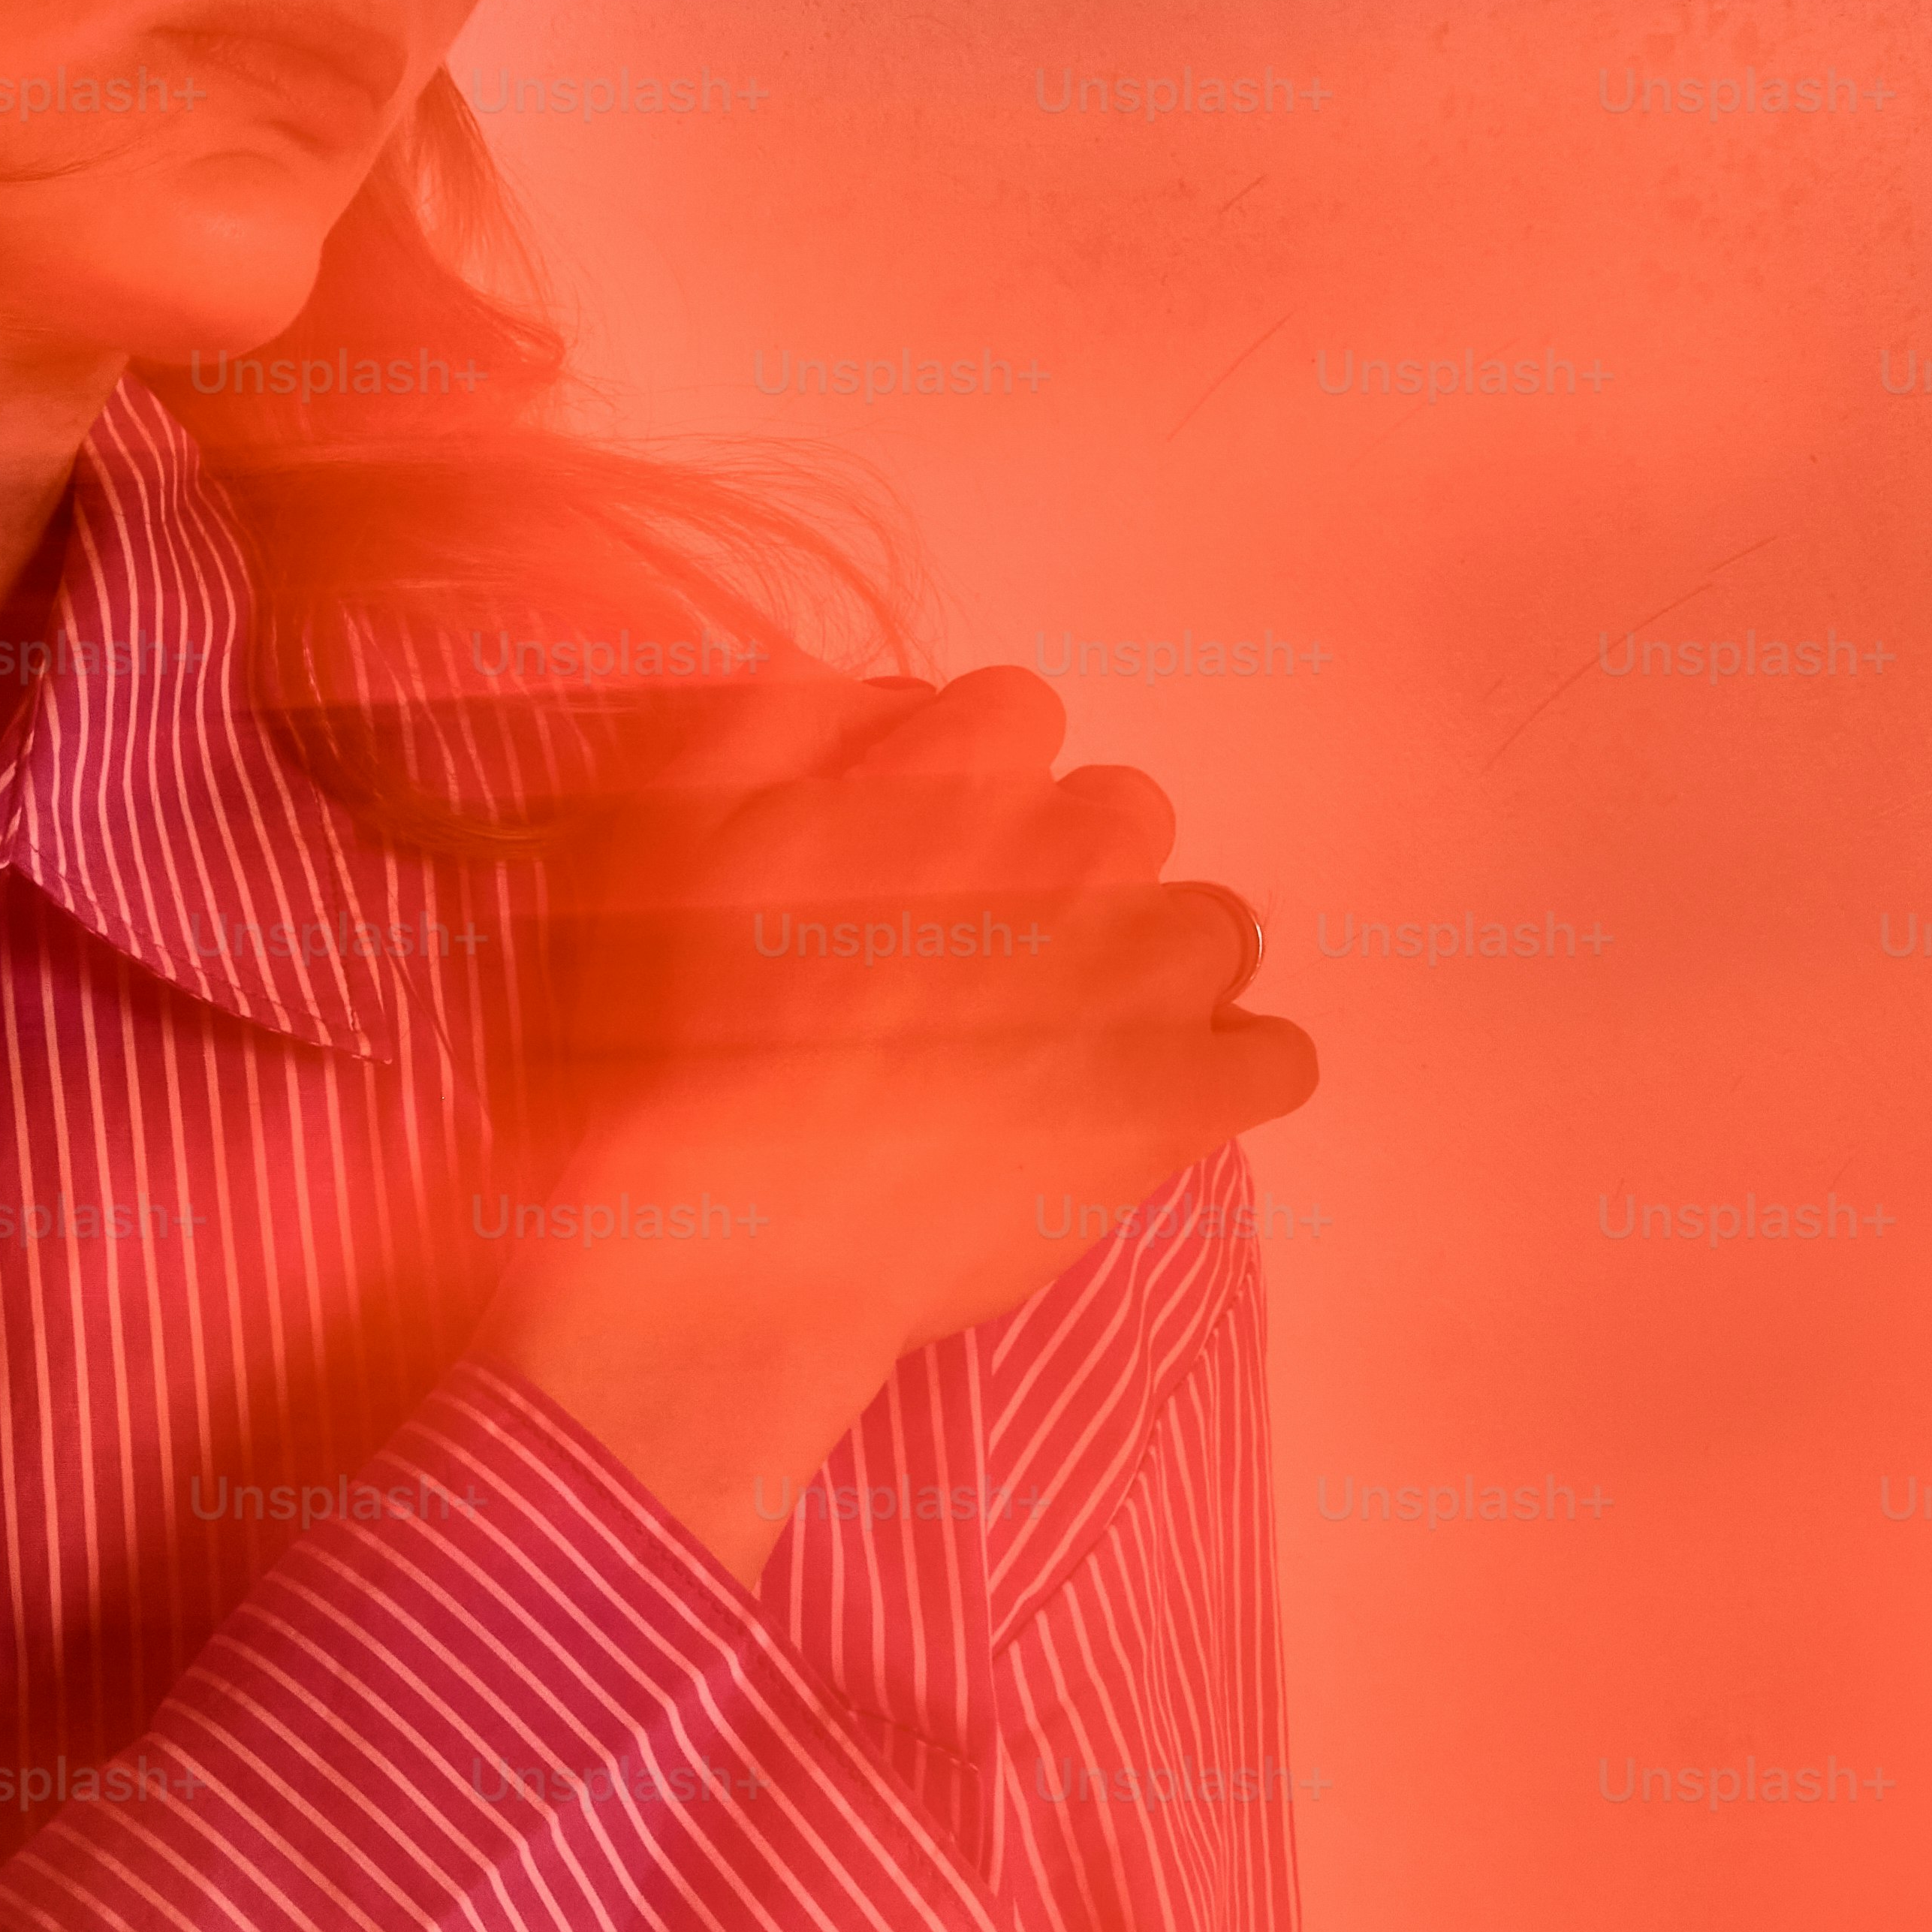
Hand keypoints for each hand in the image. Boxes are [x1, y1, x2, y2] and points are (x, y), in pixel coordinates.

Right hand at [477, 664, 1313, 1585]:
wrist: (730, 1251)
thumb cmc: (670, 1044)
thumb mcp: (654, 838)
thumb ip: (752, 726)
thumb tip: (832, 680)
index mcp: (949, 775)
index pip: (1018, 711)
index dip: (962, 785)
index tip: (910, 856)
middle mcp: (1067, 851)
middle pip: (1125, 811)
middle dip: (1064, 875)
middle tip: (973, 963)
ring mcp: (1140, 980)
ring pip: (1212, 926)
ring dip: (1150, 970)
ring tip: (1059, 1042)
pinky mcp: (1181, 1106)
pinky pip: (1276, 1059)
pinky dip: (1222, 1080)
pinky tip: (1137, 1111)